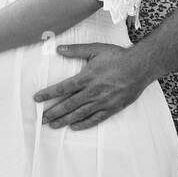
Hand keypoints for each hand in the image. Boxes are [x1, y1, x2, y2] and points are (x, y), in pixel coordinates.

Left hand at [32, 43, 147, 130]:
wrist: (140, 66)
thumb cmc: (118, 56)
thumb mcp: (95, 49)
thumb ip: (76, 50)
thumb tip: (57, 49)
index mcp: (87, 77)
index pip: (63, 88)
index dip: (48, 94)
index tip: (37, 99)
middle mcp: (93, 92)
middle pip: (68, 105)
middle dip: (53, 112)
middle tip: (41, 119)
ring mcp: (102, 102)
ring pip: (79, 114)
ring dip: (64, 120)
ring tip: (53, 125)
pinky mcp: (112, 108)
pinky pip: (95, 119)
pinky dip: (84, 124)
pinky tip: (74, 127)